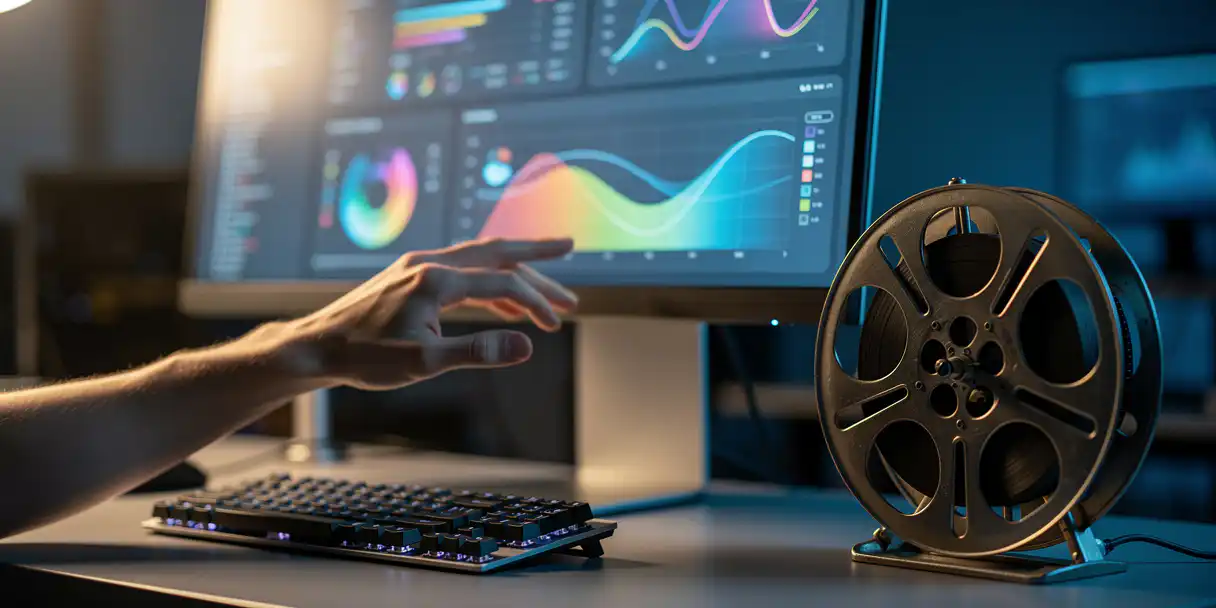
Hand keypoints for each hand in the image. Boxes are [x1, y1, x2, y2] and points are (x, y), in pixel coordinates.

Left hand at [271, 237, 576, 389]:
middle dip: (536, 255)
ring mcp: (417, 267)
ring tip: (546, 294)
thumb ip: (479, 351)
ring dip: (514, 273)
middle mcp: (429, 263)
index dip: (535, 302)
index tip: (554, 325)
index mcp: (436, 280)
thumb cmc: (365, 358)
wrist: (316, 347)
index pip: (503, 284)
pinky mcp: (408, 277)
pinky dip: (488, 283)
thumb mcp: (425, 362)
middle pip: (496, 251)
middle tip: (571, 249)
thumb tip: (527, 345)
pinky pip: (461, 271)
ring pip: (479, 260)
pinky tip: (502, 304)